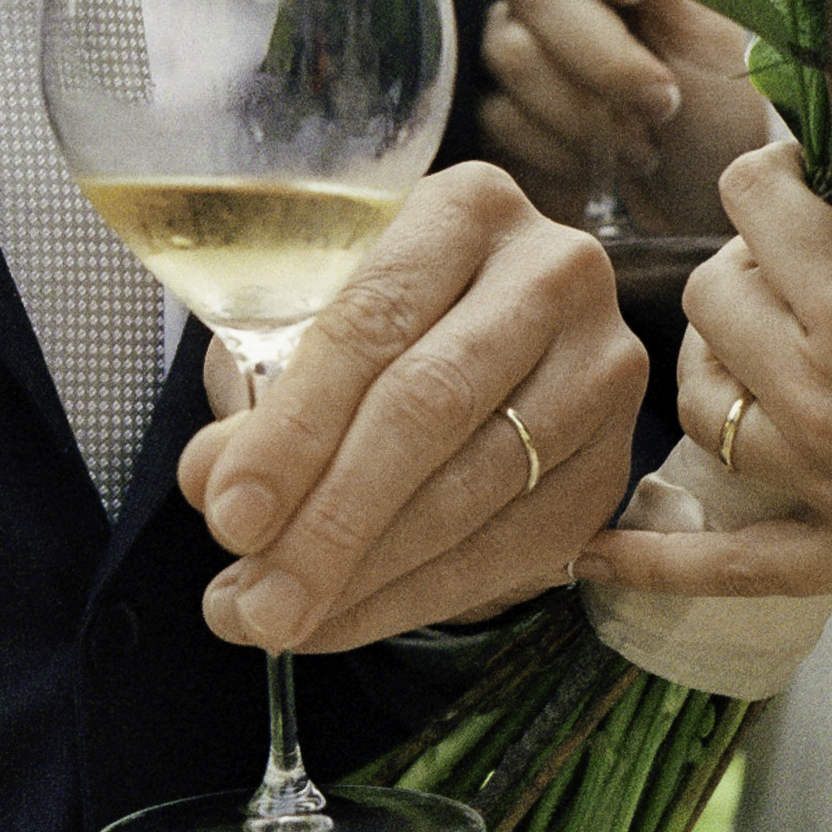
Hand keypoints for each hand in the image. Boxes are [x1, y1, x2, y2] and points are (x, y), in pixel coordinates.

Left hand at [178, 162, 645, 652]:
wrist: (497, 337)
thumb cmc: (384, 322)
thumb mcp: (310, 323)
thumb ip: (260, 396)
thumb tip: (214, 487)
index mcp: (467, 208)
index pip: (371, 324)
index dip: (295, 430)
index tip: (228, 515)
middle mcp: (555, 273)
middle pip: (431, 407)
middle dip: (332, 521)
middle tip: (256, 605)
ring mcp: (602, 367)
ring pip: (479, 487)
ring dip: (369, 575)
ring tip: (279, 623)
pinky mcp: (617, 458)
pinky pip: (518, 546)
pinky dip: (423, 596)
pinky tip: (348, 619)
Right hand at [480, 0, 771, 234]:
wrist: (715, 200)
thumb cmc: (727, 103)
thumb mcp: (705, 17)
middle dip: (601, 54)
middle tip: (662, 100)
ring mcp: (520, 48)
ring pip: (510, 56)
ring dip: (585, 109)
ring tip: (646, 143)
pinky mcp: (504, 115)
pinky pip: (499, 119)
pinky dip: (561, 151)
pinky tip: (604, 169)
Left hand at [574, 144, 831, 712]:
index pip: (761, 205)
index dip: (776, 169)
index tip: (803, 161)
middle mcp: (824, 402)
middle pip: (713, 295)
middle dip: (748, 252)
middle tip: (806, 245)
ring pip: (705, 402)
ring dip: (717, 354)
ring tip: (761, 329)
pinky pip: (728, 568)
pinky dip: (657, 563)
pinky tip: (593, 558)